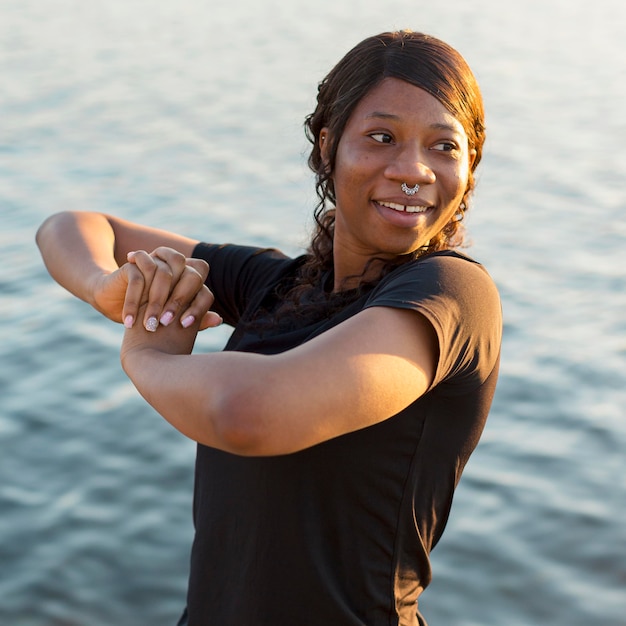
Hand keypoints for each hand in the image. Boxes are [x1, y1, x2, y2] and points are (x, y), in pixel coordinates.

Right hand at [91, 247, 221, 330]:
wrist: (119, 308)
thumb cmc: (154, 316)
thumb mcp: (175, 321)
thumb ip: (196, 319)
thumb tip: (218, 319)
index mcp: (190, 279)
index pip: (204, 286)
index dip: (198, 306)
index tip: (185, 326)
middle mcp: (176, 267)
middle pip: (189, 274)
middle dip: (178, 301)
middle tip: (166, 323)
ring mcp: (155, 262)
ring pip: (163, 274)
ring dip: (155, 303)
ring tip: (149, 325)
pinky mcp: (133, 265)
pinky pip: (138, 278)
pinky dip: (134, 301)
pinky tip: (130, 321)